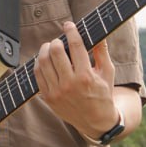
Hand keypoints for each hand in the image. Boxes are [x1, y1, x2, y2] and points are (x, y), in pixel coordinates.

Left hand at [35, 21, 118, 138]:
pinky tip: (45, 59)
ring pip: (43, 62)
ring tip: (51, 47)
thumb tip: (99, 32)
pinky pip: (37, 74)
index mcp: (86, 76)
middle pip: (56, 52)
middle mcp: (70, 84)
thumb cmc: (103, 93)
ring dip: (46, 49)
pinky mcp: (48, 97)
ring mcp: (57, 92)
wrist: (95, 121)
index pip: (76, 46)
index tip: (69, 25)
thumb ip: (102, 52)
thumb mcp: (107, 73)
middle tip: (59, 40)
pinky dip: (39, 63)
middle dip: (57, 41)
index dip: (71, 32)